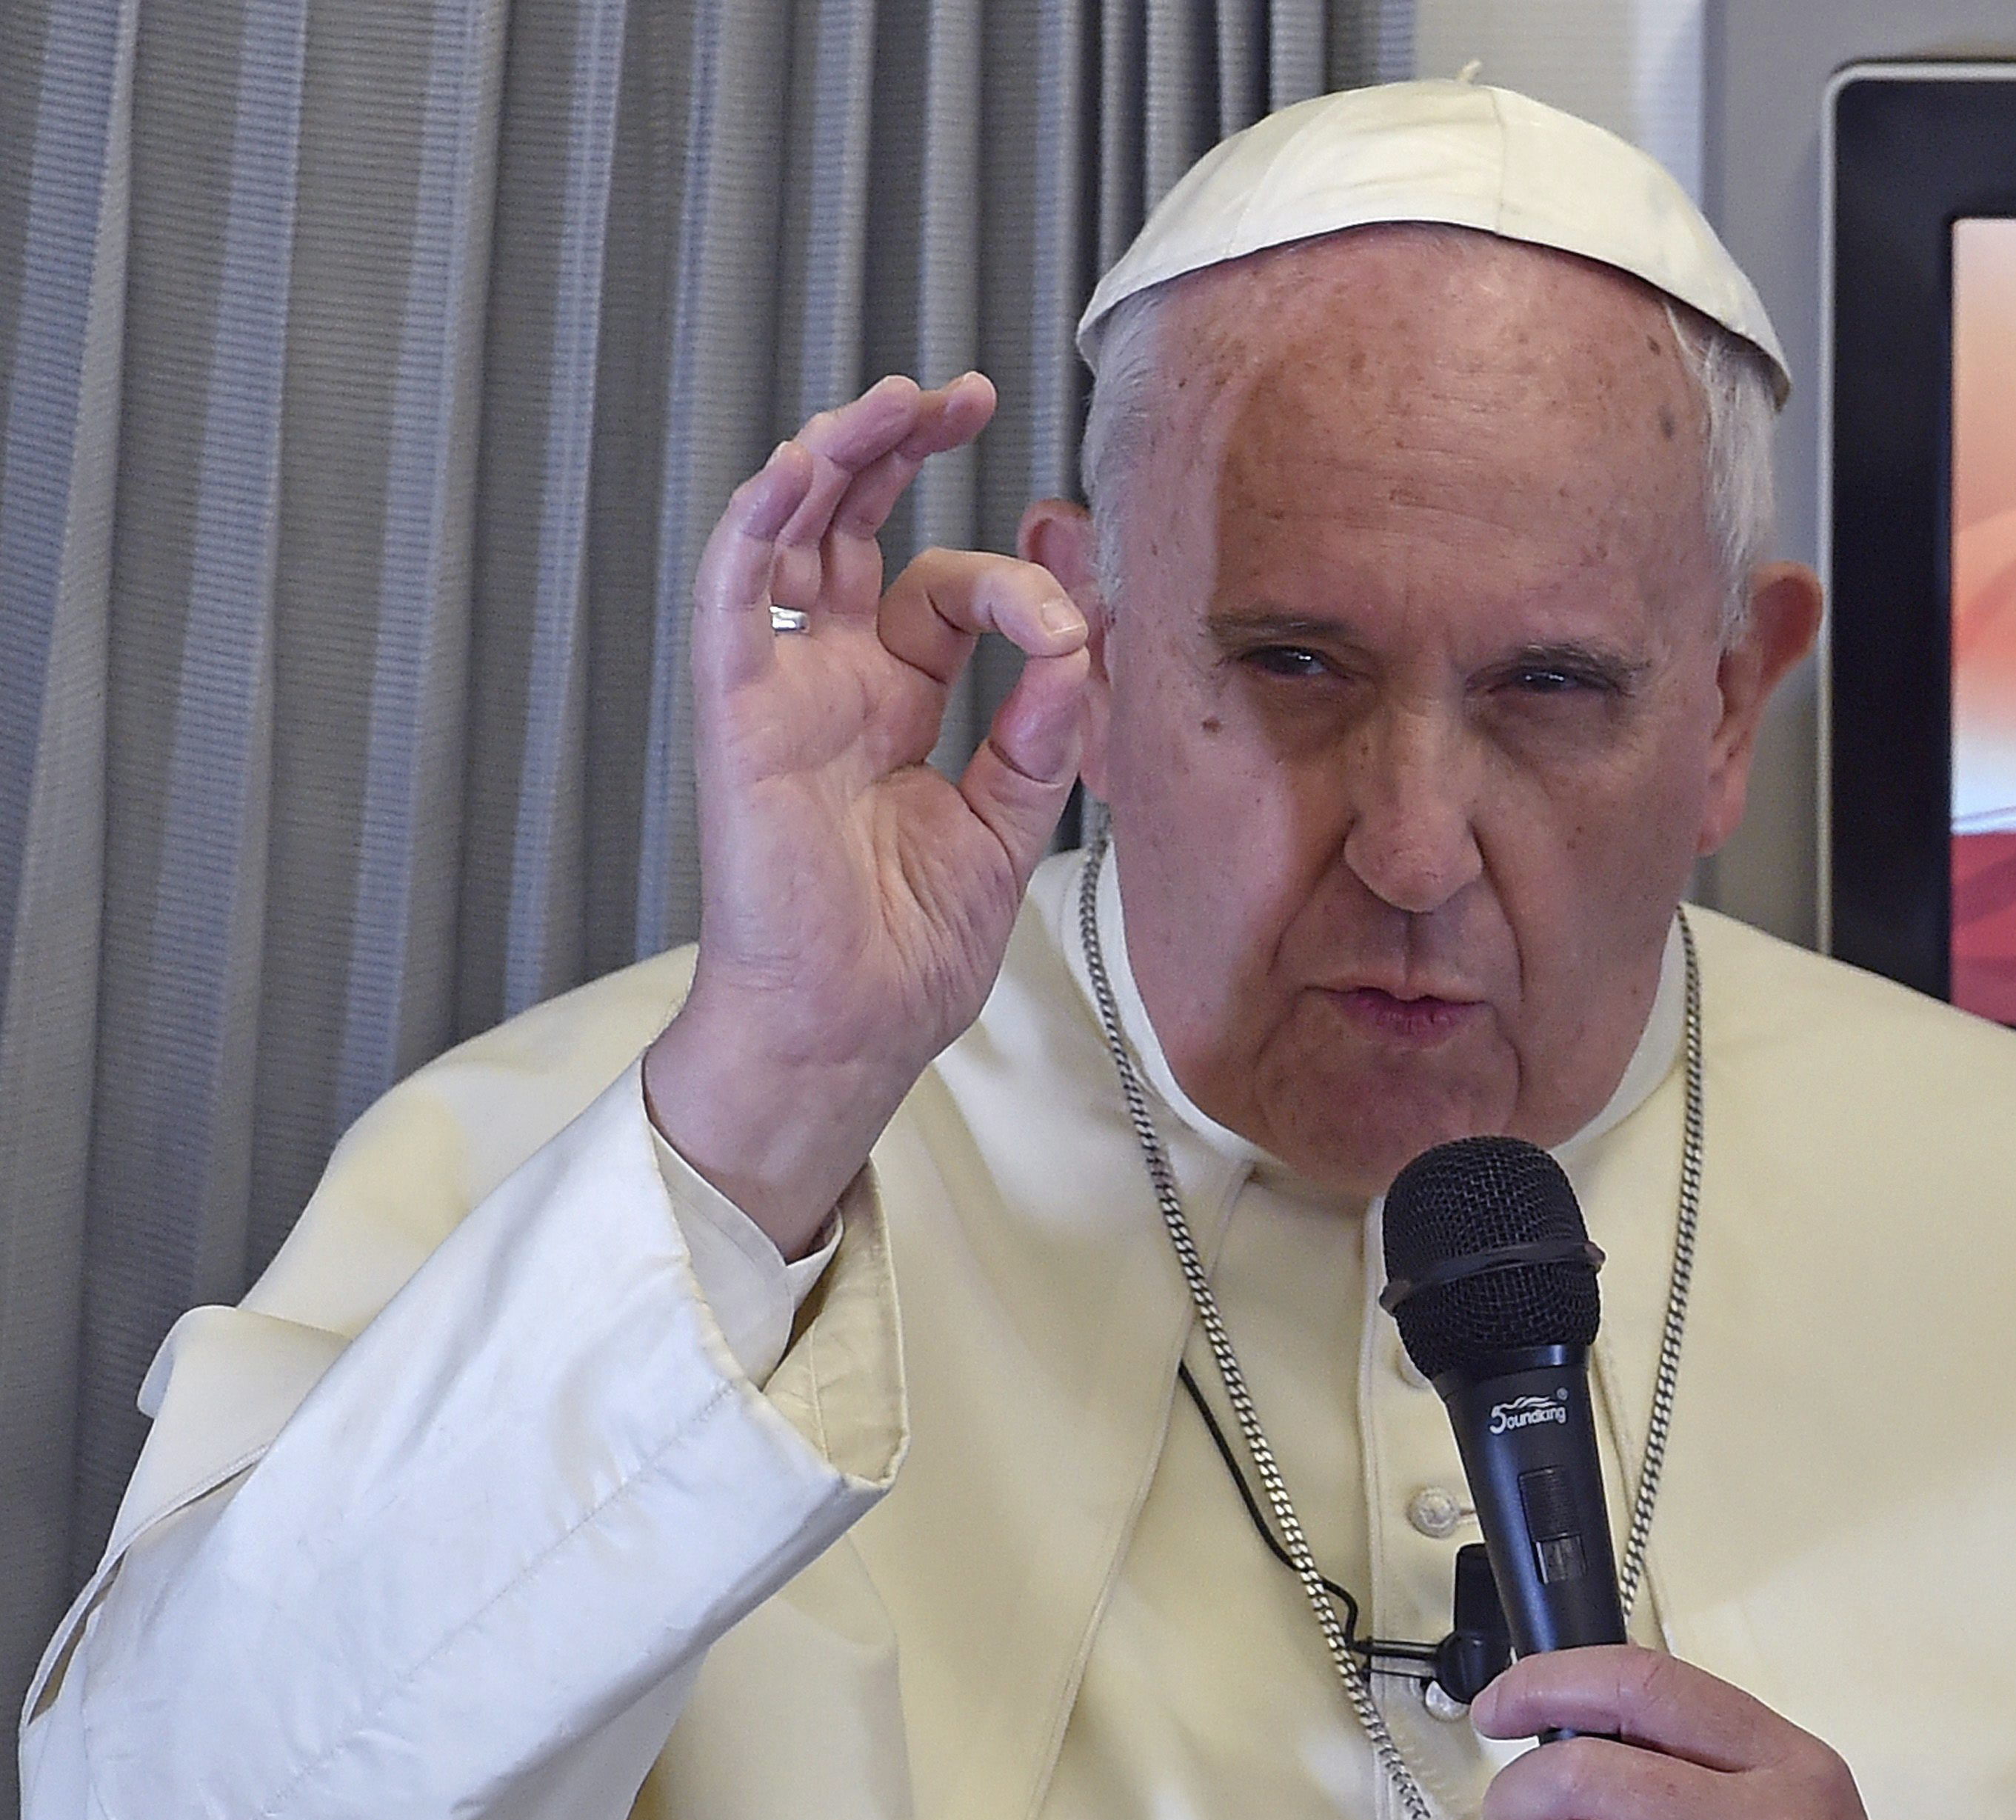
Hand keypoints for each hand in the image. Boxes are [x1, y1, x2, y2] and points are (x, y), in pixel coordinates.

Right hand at [647, 374, 1092, 1253]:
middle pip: (857, 528)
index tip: (1076, 630)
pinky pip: (733, 602)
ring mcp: (783, 691)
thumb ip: (1045, 736)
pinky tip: (793, 470)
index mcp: (897, 702)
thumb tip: (1084, 648)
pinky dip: (755, 530)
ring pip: (794, 536)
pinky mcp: (737, 716)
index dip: (1020, 587)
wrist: (849, 1030)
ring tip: (896, 400)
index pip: (952, 594)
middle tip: (960, 394)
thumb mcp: (1009, 827)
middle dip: (903, 450)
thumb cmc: (907, 949)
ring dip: (838, 457)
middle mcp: (835, 680)